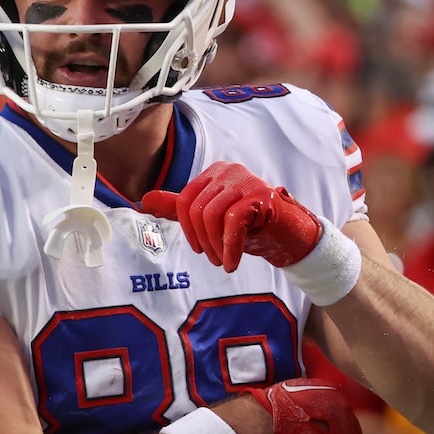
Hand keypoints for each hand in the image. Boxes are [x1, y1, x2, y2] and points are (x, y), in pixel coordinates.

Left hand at [142, 161, 320, 271]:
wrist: (288, 234)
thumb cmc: (249, 225)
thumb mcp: (210, 217)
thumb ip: (178, 208)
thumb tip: (144, 201)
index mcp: (214, 172)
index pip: (185, 200)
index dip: (188, 230)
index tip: (200, 248)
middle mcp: (229, 170)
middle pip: (198, 210)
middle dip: (203, 241)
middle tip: (214, 259)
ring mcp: (246, 180)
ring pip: (213, 217)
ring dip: (216, 247)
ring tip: (224, 261)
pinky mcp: (261, 196)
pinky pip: (233, 223)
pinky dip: (230, 248)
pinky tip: (232, 262)